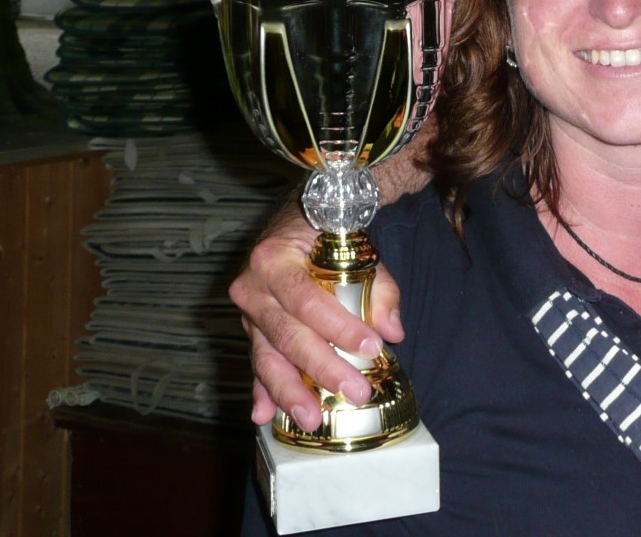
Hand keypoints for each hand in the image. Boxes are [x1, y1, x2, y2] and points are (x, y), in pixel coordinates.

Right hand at [230, 202, 404, 428]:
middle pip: (288, 335)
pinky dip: (261, 390)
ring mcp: (248, 312)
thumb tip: (392, 330)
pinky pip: (257, 362)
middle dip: (322, 369)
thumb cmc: (327, 237)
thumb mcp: (355, 250)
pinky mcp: (251, 330)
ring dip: (289, 391)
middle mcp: (252, 287)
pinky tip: (264, 416)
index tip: (372, 348)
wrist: (295, 223)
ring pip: (267, 356)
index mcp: (274, 259)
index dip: (340, 328)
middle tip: (354, 393)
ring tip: (311, 419)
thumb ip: (379, 288)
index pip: (309, 301)